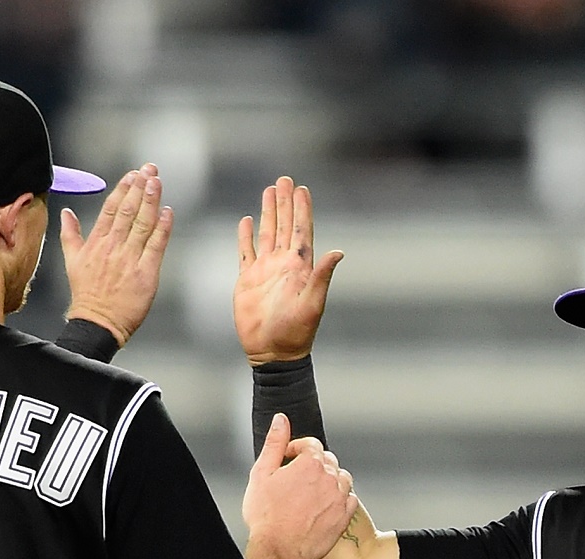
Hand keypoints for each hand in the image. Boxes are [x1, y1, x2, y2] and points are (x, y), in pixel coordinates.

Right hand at [62, 164, 173, 347]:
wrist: (96, 323)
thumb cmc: (86, 295)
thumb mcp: (72, 262)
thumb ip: (70, 235)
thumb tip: (66, 213)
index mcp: (96, 243)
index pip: (110, 209)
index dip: (123, 189)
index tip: (132, 174)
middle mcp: (113, 248)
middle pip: (128, 211)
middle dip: (139, 187)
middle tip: (149, 169)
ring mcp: (129, 260)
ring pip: (142, 224)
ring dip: (151, 201)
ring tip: (157, 182)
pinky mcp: (145, 273)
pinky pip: (155, 245)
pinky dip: (162, 228)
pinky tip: (168, 212)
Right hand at [235, 176, 342, 365]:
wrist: (272, 352)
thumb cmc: (296, 332)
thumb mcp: (313, 303)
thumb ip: (322, 276)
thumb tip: (338, 252)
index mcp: (300, 266)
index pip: (302, 230)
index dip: (302, 209)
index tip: (302, 188)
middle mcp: (283, 264)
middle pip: (285, 225)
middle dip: (285, 202)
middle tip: (286, 179)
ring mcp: (265, 271)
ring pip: (267, 233)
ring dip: (269, 212)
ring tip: (269, 191)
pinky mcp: (248, 280)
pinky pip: (246, 252)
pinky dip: (246, 236)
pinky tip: (247, 221)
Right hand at [243, 414, 357, 558]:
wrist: (278, 550)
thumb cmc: (266, 516)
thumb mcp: (262, 473)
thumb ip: (274, 443)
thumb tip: (281, 420)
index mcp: (310, 463)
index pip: (311, 444)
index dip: (297, 449)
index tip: (287, 459)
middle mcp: (329, 477)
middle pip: (328, 460)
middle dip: (313, 464)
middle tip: (295, 479)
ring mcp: (339, 498)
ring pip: (341, 478)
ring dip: (329, 479)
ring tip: (311, 491)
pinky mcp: (343, 517)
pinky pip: (349, 499)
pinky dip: (339, 498)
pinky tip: (324, 505)